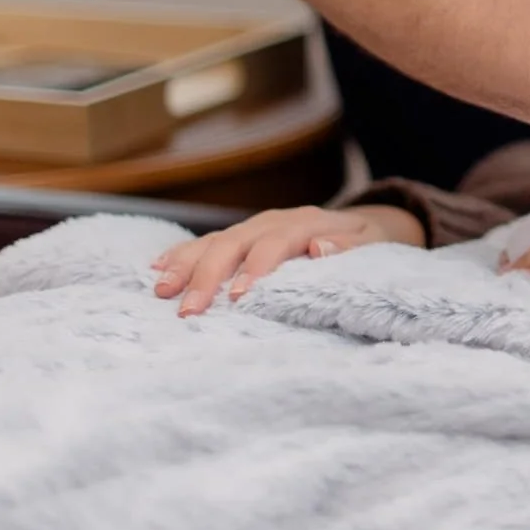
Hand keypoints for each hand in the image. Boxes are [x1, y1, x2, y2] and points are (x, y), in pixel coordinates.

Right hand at [151, 203, 425, 315]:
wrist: (366, 224)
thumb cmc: (368, 243)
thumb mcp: (371, 245)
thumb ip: (346, 248)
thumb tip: (319, 248)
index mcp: (306, 223)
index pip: (275, 244)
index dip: (256, 269)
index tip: (238, 297)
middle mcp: (275, 221)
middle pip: (235, 242)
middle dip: (208, 274)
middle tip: (187, 309)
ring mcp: (255, 226)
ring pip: (215, 240)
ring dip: (186, 263)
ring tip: (160, 289)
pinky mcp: (243, 236)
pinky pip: (208, 241)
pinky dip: (183, 253)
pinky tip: (157, 267)